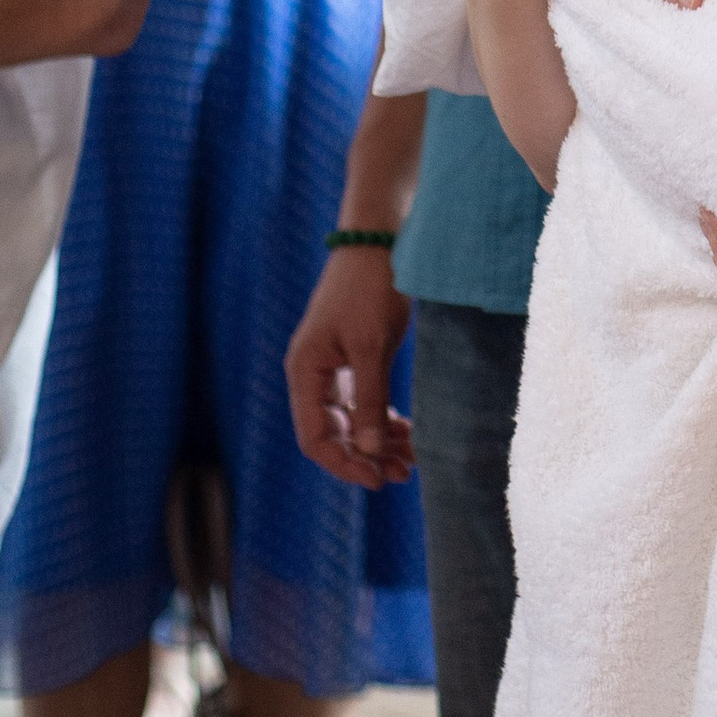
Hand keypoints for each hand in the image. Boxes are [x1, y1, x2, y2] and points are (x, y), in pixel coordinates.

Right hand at [284, 245, 414, 488]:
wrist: (380, 237)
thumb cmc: (372, 287)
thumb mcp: (372, 346)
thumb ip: (370, 400)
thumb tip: (369, 452)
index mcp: (305, 372)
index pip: (315, 438)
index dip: (344, 464)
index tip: (377, 479)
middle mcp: (312, 374)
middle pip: (334, 433)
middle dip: (367, 457)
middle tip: (404, 474)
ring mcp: (332, 367)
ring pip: (351, 420)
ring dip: (378, 442)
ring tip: (411, 460)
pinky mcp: (353, 358)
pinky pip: (364, 402)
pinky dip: (384, 419)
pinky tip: (407, 434)